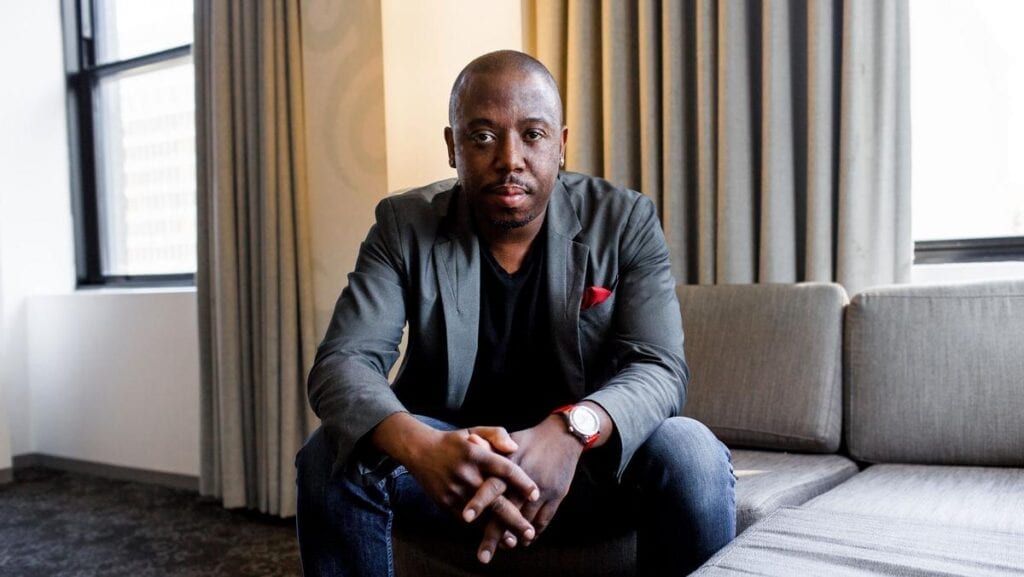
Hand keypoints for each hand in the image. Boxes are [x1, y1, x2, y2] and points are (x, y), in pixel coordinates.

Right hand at [370, 414, 538, 543]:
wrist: (420, 451)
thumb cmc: (455, 442)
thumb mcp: (475, 430)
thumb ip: (497, 435)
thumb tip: (514, 448)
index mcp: (477, 454)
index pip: (504, 469)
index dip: (522, 482)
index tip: (535, 494)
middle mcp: (466, 473)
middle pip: (495, 499)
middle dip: (513, 519)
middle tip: (529, 533)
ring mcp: (455, 490)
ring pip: (481, 514)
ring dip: (498, 529)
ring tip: (514, 540)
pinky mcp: (445, 502)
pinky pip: (467, 519)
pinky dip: (481, 527)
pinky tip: (493, 535)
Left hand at [470, 415, 584, 563]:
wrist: (563, 435)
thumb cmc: (530, 439)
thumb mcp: (509, 438)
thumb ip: (490, 443)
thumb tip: (471, 441)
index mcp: (511, 463)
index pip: (492, 485)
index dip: (479, 502)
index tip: (466, 518)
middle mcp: (526, 478)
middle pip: (508, 511)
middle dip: (494, 535)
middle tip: (483, 555)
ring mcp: (544, 488)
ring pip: (526, 519)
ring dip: (514, 536)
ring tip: (502, 548)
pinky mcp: (557, 495)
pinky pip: (544, 519)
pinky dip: (534, 531)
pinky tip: (523, 540)